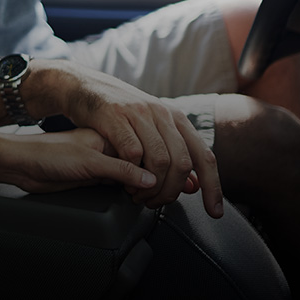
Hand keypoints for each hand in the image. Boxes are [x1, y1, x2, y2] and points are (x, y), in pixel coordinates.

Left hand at [0, 127, 158, 193]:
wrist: (22, 163)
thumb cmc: (48, 154)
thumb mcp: (88, 162)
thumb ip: (120, 170)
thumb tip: (151, 180)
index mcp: (113, 133)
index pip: (150, 150)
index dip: (162, 169)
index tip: (164, 187)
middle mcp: (112, 146)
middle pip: (148, 163)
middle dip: (160, 180)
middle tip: (160, 198)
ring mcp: (105, 161)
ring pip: (138, 175)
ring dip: (148, 187)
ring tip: (153, 199)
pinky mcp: (97, 175)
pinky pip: (124, 183)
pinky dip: (133, 190)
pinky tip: (137, 197)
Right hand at [55, 65, 223, 217]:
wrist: (84, 86)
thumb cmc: (119, 113)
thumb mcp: (150, 129)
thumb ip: (172, 156)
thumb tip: (193, 186)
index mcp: (176, 118)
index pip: (204, 156)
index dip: (213, 187)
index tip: (215, 213)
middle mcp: (162, 114)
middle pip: (181, 163)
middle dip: (170, 192)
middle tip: (154, 203)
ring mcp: (139, 113)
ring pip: (159, 160)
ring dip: (150, 187)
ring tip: (137, 196)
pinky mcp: (115, 116)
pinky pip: (132, 152)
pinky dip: (131, 173)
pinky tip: (124, 181)